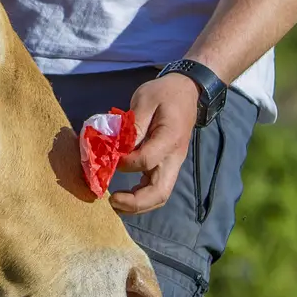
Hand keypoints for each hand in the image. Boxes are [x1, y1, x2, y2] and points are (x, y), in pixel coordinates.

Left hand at [110, 72, 199, 215]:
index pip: (146, 161)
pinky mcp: (167, 165)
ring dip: (138, 205)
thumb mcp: (145, 99)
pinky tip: (124, 195)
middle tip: (112, 200)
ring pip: (160, 195)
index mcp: (170, 139)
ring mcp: (173, 164)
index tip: (108, 158)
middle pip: (160, 193)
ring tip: (115, 202)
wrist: (187, 92)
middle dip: (135, 203)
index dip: (125, 163)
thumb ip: (134, 124)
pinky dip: (140, 197)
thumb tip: (119, 148)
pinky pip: (156, 188)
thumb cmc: (165, 93)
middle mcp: (174, 158)